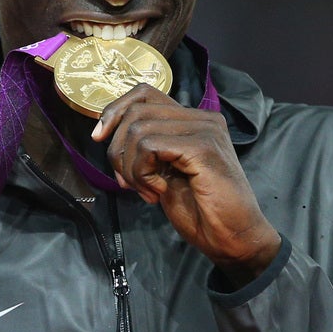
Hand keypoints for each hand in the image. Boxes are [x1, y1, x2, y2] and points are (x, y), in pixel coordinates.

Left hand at [90, 85, 281, 282]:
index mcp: (194, 121)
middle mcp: (202, 118)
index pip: (144, 94)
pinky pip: (149, 147)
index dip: (115, 110)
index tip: (99, 138)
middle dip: (118, 150)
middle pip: (136, 111)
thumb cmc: (202, 211)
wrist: (233, 237)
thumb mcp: (165, 173)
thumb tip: (107, 135)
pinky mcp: (202, 147)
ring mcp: (205, 129)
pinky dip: (143, 173)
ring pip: (138, 129)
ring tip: (148, 191)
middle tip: (128, 184)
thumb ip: (146, 150)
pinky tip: (158, 192)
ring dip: (130, 167)